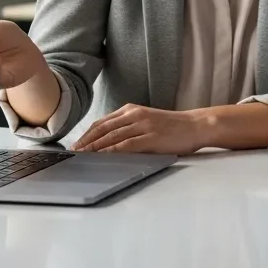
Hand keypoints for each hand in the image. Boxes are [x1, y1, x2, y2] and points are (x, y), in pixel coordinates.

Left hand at [70, 105, 200, 154]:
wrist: (195, 125)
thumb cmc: (172, 127)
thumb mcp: (147, 121)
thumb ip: (129, 127)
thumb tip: (108, 142)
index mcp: (131, 110)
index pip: (102, 122)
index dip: (86, 134)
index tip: (75, 145)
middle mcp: (134, 115)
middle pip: (102, 129)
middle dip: (85, 142)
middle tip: (72, 153)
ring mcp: (143, 125)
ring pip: (111, 137)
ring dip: (94, 148)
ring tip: (82, 157)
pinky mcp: (151, 137)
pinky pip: (126, 145)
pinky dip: (111, 151)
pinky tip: (102, 157)